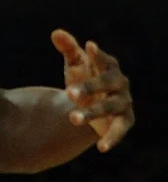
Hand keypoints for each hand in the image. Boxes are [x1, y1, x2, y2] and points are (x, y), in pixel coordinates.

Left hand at [51, 29, 133, 152]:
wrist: (91, 106)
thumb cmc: (83, 79)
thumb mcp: (74, 65)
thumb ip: (68, 49)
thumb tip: (56, 33)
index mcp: (108, 66)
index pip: (104, 59)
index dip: (98, 55)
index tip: (89, 48)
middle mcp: (120, 83)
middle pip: (106, 83)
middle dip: (89, 87)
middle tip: (69, 92)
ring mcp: (124, 102)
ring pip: (109, 107)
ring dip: (92, 113)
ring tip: (72, 118)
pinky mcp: (125, 121)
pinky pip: (120, 129)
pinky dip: (112, 138)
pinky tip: (101, 148)